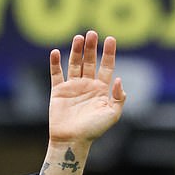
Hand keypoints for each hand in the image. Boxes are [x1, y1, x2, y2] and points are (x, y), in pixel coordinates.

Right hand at [48, 31, 125, 145]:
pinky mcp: (58, 91)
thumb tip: (119, 79)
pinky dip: (55, 63)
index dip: (109, 53)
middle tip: (92, 33)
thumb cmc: (93, 130)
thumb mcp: (112, 115)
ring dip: (76, 50)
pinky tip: (55, 52)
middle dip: (91, 47)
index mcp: (101, 90)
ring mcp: (73, 87)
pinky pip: (56, 74)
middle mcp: (87, 86)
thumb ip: (118, 98)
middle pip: (90, 61)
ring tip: (78, 38)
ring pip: (74, 63)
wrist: (72, 140)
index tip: (110, 39)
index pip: (107, 66)